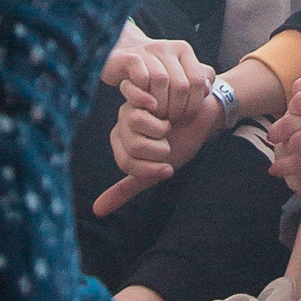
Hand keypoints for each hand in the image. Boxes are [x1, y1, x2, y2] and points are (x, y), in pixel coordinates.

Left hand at [92, 36, 217, 217]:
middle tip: (169, 140)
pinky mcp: (146, 88)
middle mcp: (122, 121)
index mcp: (119, 140)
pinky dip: (166, 115)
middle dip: (158, 151)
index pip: (125, 162)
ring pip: (136, 128)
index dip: (149, 168)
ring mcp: (133, 104)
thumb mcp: (153, 170)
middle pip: (132, 147)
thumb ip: (125, 188)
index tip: (165, 165)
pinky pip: (147, 107)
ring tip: (171, 123)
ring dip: (161, 132)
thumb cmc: (180, 141)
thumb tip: (96, 211)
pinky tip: (175, 111)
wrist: (204, 115)